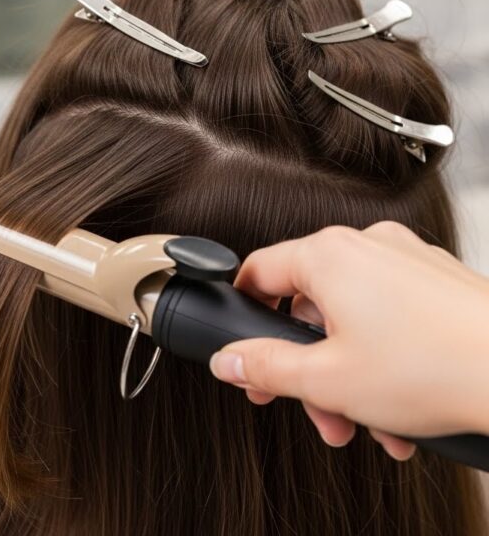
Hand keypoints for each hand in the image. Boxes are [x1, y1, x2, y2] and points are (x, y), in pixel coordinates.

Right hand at [209, 222, 488, 459]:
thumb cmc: (436, 369)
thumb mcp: (325, 380)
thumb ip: (264, 367)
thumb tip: (228, 360)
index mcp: (330, 255)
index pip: (257, 271)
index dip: (241, 318)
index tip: (244, 354)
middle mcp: (369, 246)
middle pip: (308, 305)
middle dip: (306, 367)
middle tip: (306, 406)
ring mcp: (409, 261)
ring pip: (352, 319)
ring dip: (347, 376)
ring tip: (363, 422)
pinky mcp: (440, 283)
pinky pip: (391, 319)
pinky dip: (384, 361)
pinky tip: (396, 409)